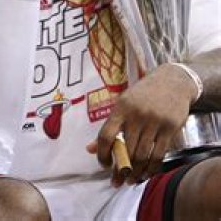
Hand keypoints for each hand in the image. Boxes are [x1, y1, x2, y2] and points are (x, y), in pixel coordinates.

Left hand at [86, 63, 198, 185]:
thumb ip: (108, 126)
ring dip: (136, 172)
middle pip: (126, 149)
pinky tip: (146, 173)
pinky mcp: (170, 128)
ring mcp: (155, 122)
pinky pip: (159, 154)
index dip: (103, 154)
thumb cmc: (143, 94)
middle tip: (117, 181)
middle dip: (120, 169)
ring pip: (143, 155)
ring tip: (131, 180)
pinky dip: (151, 168)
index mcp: (121, 108)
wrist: (172, 81)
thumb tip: (90, 149)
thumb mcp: (123, 104)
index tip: (103, 165)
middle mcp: (137, 115)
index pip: (106, 135)